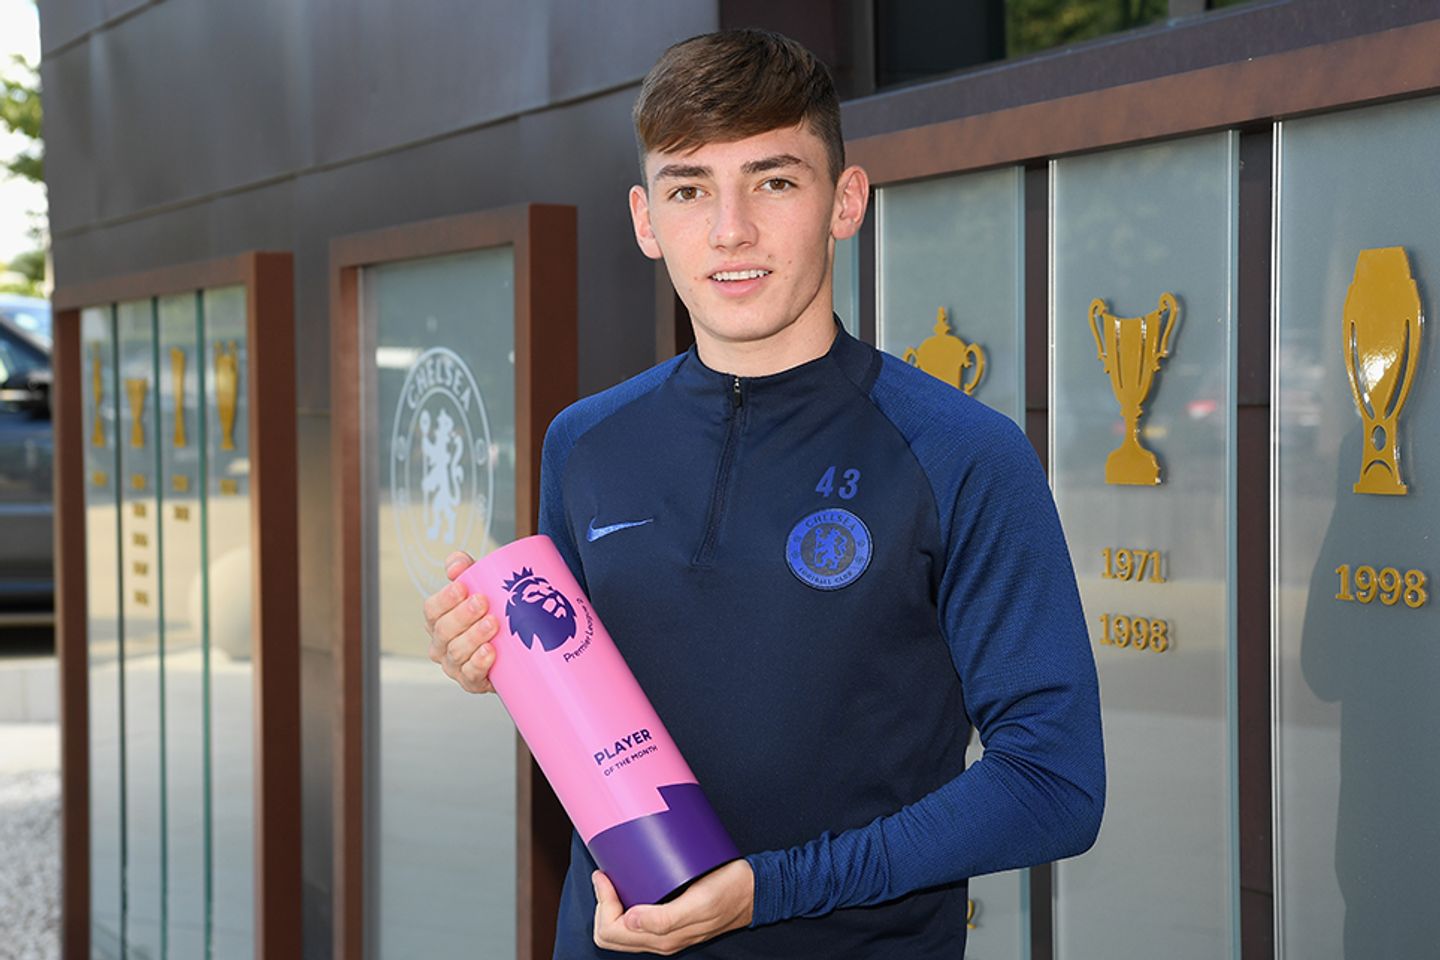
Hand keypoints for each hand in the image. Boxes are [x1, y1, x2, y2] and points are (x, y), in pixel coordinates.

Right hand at [424, 551, 499, 693]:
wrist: (515, 650)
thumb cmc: (491, 614)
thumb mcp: (480, 588)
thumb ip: (466, 569)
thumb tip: (457, 562)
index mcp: (438, 620)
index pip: (432, 609)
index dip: (445, 599)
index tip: (463, 587)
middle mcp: (441, 644)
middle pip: (443, 631)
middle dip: (463, 615)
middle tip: (483, 602)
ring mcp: (454, 665)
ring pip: (456, 652)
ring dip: (474, 637)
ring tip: (493, 623)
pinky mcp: (471, 682)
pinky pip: (470, 676)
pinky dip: (479, 664)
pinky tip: (490, 652)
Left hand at [591, 860, 753, 954]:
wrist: (755, 890)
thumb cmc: (730, 891)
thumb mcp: (700, 902)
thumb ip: (666, 918)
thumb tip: (630, 920)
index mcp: (663, 938)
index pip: (612, 932)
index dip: (602, 904)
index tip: (605, 875)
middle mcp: (660, 940)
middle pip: (611, 936)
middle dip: (601, 907)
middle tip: (607, 876)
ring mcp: (666, 933)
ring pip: (621, 931)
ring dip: (610, 906)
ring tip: (614, 878)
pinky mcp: (672, 922)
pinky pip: (637, 922)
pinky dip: (624, 905)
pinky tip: (630, 886)